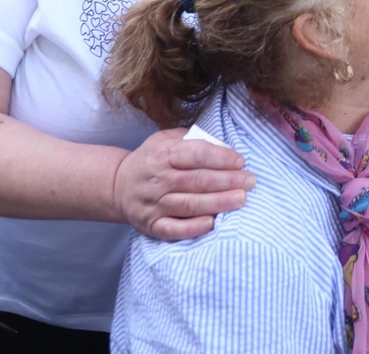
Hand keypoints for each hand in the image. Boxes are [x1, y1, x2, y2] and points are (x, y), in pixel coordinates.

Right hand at [112, 128, 254, 240]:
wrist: (117, 185)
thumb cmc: (151, 160)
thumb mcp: (166, 140)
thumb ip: (193, 139)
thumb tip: (224, 145)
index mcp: (163, 154)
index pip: (196, 154)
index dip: (221, 157)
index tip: (241, 162)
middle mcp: (158, 179)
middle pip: (198, 180)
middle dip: (228, 180)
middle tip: (251, 181)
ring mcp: (154, 204)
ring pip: (190, 204)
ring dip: (218, 202)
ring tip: (241, 199)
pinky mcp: (151, 225)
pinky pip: (174, 229)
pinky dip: (194, 227)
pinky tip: (213, 223)